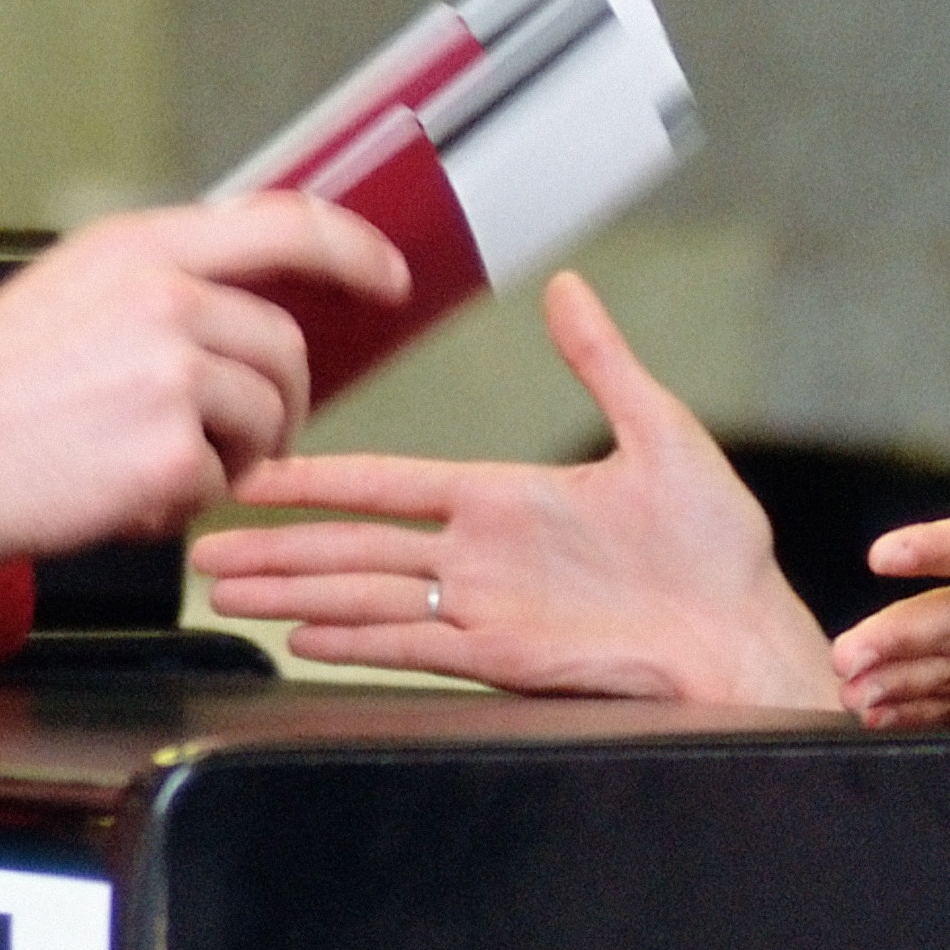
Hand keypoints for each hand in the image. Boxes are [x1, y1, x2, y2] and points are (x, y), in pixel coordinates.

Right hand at [0, 195, 413, 568]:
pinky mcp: (170, 449)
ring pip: (266, 418)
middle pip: (285, 346)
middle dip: (280, 402)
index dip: (354, 247)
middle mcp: (160, 295)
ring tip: (159, 472)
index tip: (388, 275)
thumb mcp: (65, 296)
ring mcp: (168, 369)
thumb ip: (154, 287)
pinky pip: (223, 483)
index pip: (284, 222)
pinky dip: (184, 505)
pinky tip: (125, 499)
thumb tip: (239, 309)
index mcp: (135, 247)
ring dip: (232, 458)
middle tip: (243, 441)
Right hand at [192, 274, 846, 708]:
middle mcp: (481, 558)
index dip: (320, 478)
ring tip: (227, 591)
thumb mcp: (662, 436)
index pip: (386, 483)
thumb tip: (570, 288)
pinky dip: (355, 643)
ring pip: (365, 598)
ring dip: (296, 596)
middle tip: (205, 545)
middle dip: (277, 548)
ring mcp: (485, 612)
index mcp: (504, 500)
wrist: (744, 636)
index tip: (260, 470)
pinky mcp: (503, 661)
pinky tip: (301, 640)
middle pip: (354, 547)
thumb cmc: (720, 549)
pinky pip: (412, 648)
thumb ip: (603, 364)